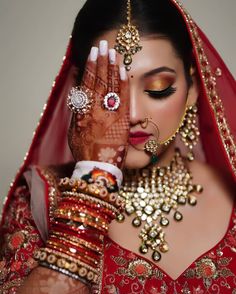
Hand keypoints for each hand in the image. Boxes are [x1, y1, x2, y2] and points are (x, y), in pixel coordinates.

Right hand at [68, 40, 129, 168]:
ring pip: (110, 86)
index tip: (91, 54)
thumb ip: (76, 112)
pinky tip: (124, 70)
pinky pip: (123, 99)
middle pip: (98, 81)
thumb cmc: (84, 151)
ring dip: (111, 67)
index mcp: (82, 112)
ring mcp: (109, 114)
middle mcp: (95, 110)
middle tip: (102, 45)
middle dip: (101, 61)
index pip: (86, 84)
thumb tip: (77, 94)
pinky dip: (123, 84)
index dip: (89, 68)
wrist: (98, 167)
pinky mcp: (122, 120)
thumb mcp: (73, 132)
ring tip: (113, 52)